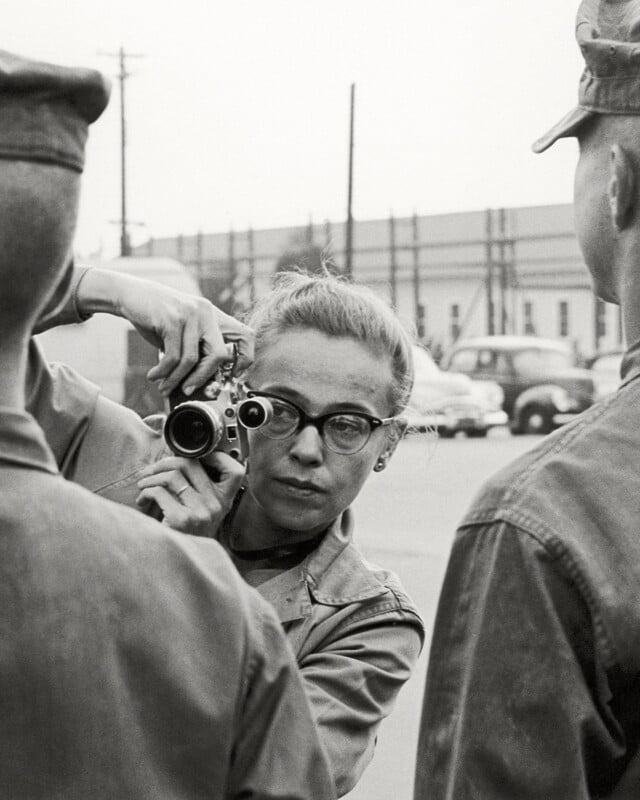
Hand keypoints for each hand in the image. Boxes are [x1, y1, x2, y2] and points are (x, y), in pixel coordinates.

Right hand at [75, 268, 253, 395]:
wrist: (128, 294)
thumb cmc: (156, 318)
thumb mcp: (181, 331)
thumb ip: (193, 350)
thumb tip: (199, 384)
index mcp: (213, 315)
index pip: (246, 335)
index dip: (245, 358)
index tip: (233, 376)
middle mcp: (206, 312)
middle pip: (219, 354)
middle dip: (204, 378)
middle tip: (189, 391)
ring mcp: (190, 314)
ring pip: (192, 360)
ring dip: (176, 380)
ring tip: (164, 387)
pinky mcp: (172, 319)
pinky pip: (173, 356)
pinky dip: (163, 372)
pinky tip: (154, 376)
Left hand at [135, 453, 244, 536]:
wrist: (179, 566)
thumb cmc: (186, 536)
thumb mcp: (203, 513)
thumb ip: (199, 490)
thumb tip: (176, 460)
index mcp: (224, 502)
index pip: (234, 470)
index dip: (215, 457)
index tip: (191, 458)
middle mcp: (216, 505)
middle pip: (192, 464)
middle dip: (165, 463)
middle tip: (152, 471)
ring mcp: (200, 512)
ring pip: (172, 475)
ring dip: (151, 478)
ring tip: (143, 486)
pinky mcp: (181, 520)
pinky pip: (159, 492)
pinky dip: (145, 492)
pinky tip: (142, 500)